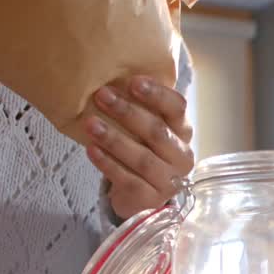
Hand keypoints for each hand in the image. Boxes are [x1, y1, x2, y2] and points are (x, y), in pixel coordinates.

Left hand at [86, 76, 194, 220]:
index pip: (177, 108)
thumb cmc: (143, 151)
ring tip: (90, 124)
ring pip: (142, 158)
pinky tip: (91, 150)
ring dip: (114, 139)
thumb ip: (142, 107)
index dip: (157, 95)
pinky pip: (128, 180)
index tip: (132, 81)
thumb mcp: (148, 128)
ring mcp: (168, 181)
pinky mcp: (150, 200)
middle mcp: (182, 156)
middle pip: (157, 132)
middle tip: (101, 95)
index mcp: (183, 132)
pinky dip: (108, 164)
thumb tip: (114, 73)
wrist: (142, 195)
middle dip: (128, 112)